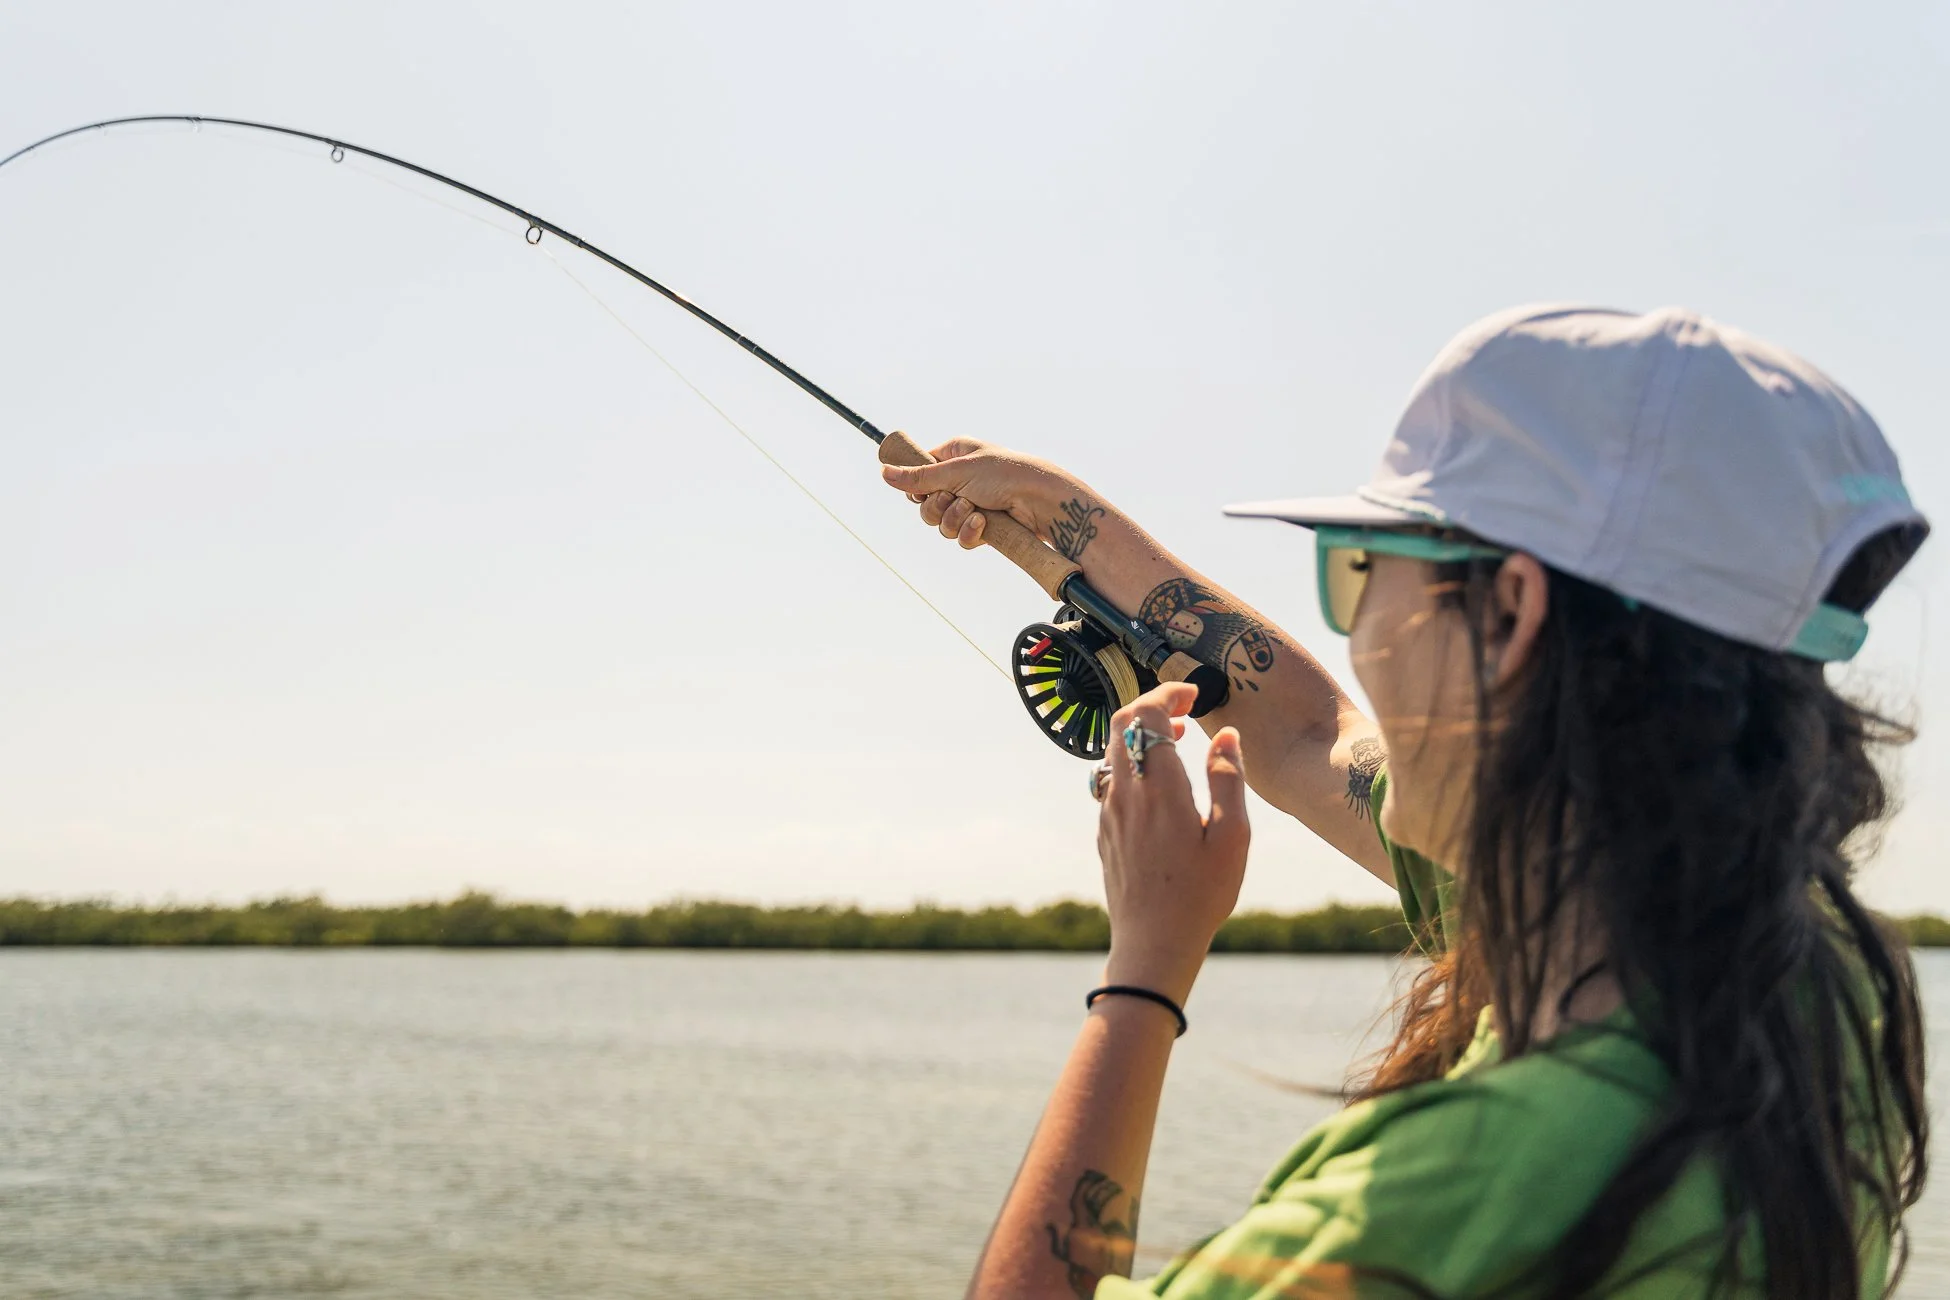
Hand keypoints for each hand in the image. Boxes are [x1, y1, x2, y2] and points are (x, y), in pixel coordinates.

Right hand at [878, 436, 1082, 549]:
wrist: (1040, 501)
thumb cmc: (1003, 475)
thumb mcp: (956, 472)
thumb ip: (918, 478)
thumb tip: (884, 472)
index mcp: (954, 454)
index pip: (920, 471)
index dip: (917, 485)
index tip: (921, 490)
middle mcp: (962, 478)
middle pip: (926, 502)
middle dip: (937, 506)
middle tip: (954, 498)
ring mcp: (972, 503)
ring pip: (941, 523)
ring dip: (954, 519)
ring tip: (975, 510)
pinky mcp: (982, 526)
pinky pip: (960, 537)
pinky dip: (968, 533)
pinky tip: (983, 524)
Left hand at [1095, 683, 1249, 1007]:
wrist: (1152, 944)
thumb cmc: (1201, 894)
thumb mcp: (1232, 837)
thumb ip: (1228, 779)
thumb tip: (1225, 736)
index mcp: (1158, 788)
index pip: (1146, 714)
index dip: (1167, 693)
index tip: (1194, 696)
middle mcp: (1125, 793)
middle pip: (1120, 722)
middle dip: (1150, 704)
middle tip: (1184, 709)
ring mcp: (1109, 812)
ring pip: (1111, 750)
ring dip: (1140, 732)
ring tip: (1177, 740)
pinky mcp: (1105, 831)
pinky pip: (1110, 778)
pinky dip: (1131, 760)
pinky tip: (1160, 781)